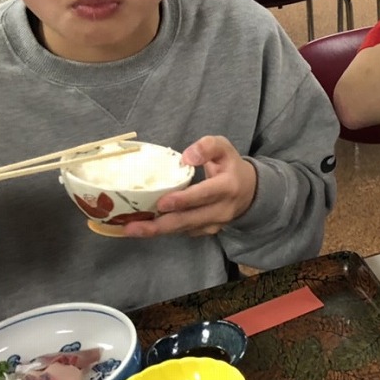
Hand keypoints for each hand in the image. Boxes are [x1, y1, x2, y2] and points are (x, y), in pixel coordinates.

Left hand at [123, 137, 256, 239]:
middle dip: (160, 224)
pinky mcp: (206, 231)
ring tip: (130, 229)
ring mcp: (214, 224)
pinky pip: (183, 232)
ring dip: (155, 230)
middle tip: (133, 226)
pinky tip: (143, 228)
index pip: (205, 195)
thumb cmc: (230, 166)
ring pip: (183, 229)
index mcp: (228, 186)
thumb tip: (186, 157)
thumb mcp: (224, 148)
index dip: (183, 200)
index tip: (162, 203)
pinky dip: (163, 231)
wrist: (249, 192)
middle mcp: (222, 209)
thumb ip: (208, 146)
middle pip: (189, 219)